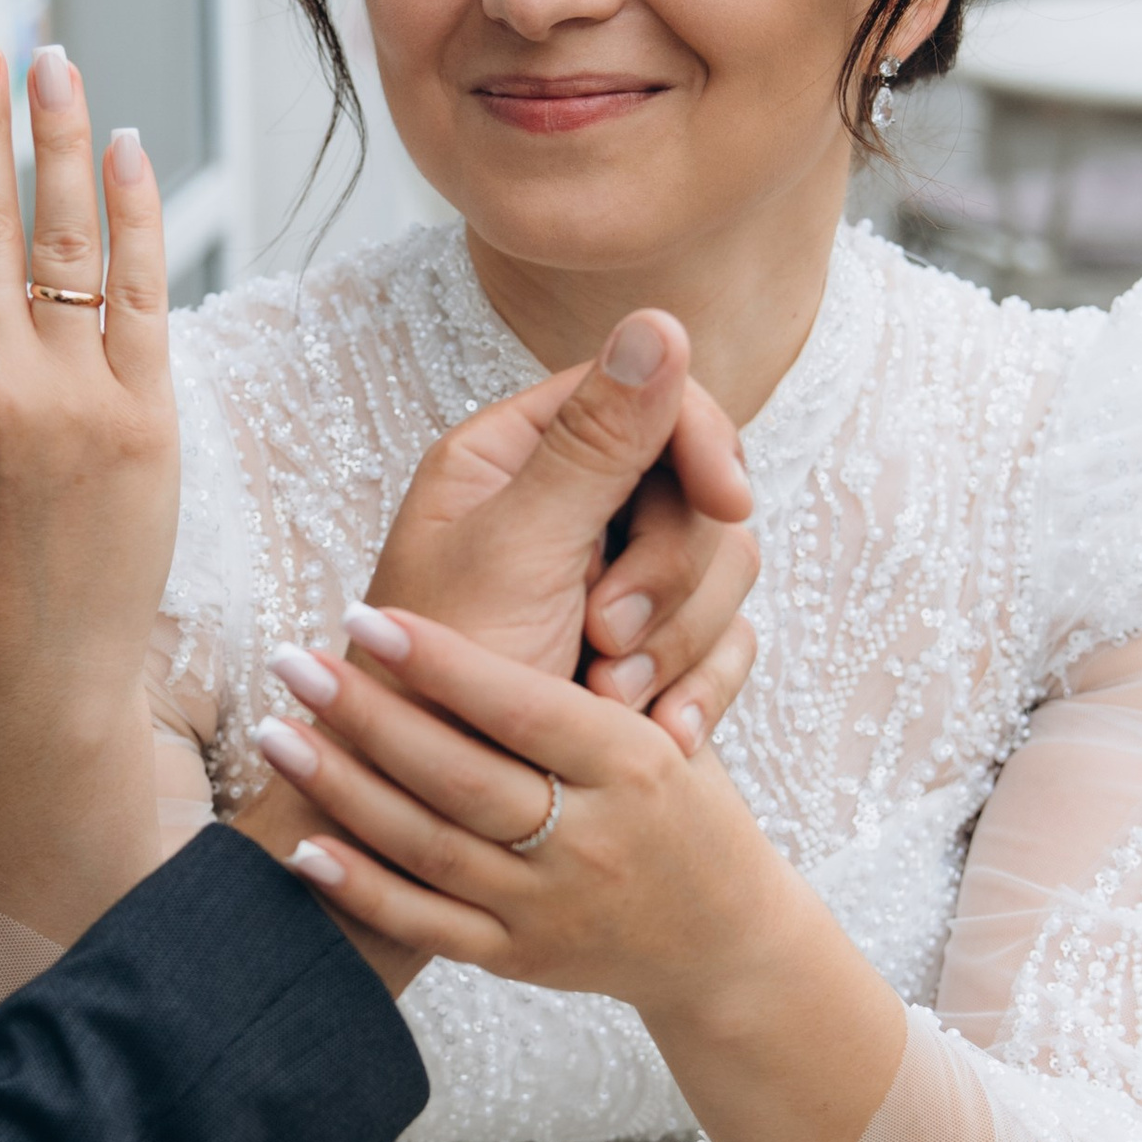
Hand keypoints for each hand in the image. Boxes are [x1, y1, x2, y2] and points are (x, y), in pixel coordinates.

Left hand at [256, 603, 756, 1015]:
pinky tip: (304, 845)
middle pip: (460, 775)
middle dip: (366, 715)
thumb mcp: (668, 719)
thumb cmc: (683, 801)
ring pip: (430, 847)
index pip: (522, 707)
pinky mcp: (520, 960)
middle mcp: (592, 837)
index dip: (439, 660)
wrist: (723, 942)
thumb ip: (609, 652)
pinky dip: (362, 887)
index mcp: (632, 762)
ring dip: (343, 789)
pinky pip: (428, 925)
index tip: (363, 614)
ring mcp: (551, 906)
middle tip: (292, 659)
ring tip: (276, 733)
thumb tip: (554, 539)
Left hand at [368, 313, 757, 750]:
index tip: (726, 499)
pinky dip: (702, 687)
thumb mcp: (515, 558)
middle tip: (609, 639)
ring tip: (614, 705)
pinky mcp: (641, 651)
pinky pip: (722, 644)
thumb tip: (660, 316)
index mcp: (512, 459)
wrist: (415, 824)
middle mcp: (561, 508)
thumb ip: (594, 446)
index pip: (644, 399)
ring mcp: (606, 580)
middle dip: (670, 573)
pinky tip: (668, 739)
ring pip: (718, 570)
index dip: (698, 442)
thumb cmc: (432, 689)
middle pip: (693, 490)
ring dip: (681, 640)